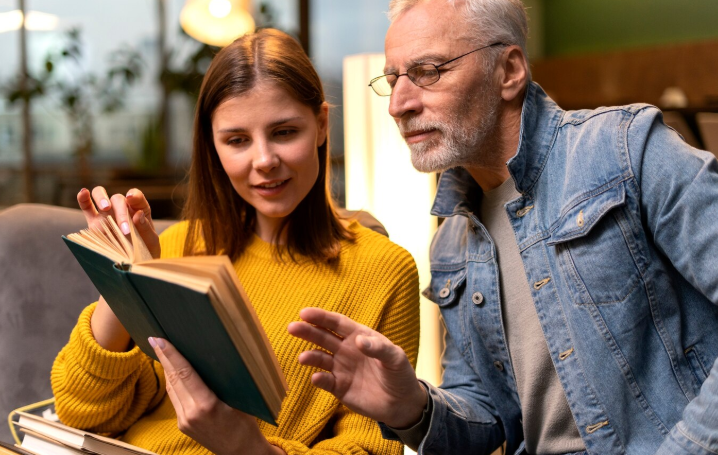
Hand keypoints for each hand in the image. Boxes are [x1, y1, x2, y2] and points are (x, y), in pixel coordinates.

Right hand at [78, 186, 160, 351]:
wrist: (132, 268)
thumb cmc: (146, 253)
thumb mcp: (151, 244)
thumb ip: (146, 229)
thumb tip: (138, 214)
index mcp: (140, 212)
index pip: (137, 198)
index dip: (135, 195)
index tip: (132, 198)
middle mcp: (123, 210)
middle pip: (119, 199)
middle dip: (121, 212)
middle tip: (124, 230)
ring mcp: (107, 215)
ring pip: (101, 195)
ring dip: (101, 197)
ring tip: (104, 208)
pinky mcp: (93, 223)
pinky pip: (86, 207)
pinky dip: (83, 198)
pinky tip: (82, 193)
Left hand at [148, 337, 284, 454]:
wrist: (241, 452)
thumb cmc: (246, 424)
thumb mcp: (240, 399)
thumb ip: (224, 380)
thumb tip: (212, 357)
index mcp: (206, 405)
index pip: (184, 373)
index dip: (171, 355)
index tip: (159, 340)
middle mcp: (190, 413)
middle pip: (173, 379)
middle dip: (163, 357)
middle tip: (155, 339)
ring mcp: (184, 421)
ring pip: (171, 388)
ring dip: (167, 369)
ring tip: (162, 350)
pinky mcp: (182, 425)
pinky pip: (175, 398)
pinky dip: (173, 382)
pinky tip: (173, 372)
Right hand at [287, 308, 426, 428]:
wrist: (401, 404)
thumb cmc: (400, 374)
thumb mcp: (396, 358)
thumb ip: (378, 348)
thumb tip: (359, 340)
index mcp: (359, 336)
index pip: (337, 323)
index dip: (321, 317)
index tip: (305, 313)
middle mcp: (346, 350)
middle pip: (323, 337)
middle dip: (307, 332)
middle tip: (292, 327)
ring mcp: (341, 368)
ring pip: (320, 358)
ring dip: (310, 356)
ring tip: (303, 358)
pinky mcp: (339, 387)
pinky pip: (325, 381)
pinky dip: (319, 379)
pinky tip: (317, 378)